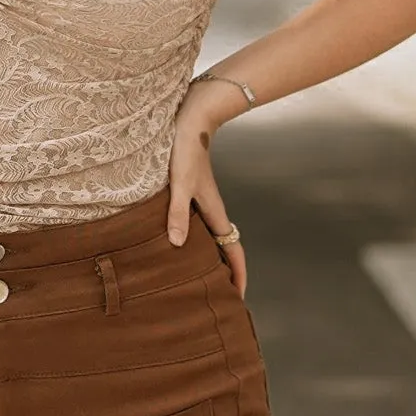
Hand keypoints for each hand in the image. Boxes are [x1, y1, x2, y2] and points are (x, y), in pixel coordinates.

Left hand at [165, 75, 248, 297]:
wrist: (191, 119)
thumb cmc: (185, 150)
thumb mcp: (179, 183)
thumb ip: (177, 213)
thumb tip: (179, 245)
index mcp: (214, 211)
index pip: (231, 250)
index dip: (236, 273)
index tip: (238, 296)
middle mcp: (211, 209)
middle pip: (224, 247)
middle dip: (227, 272)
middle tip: (221, 296)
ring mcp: (203, 201)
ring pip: (212, 237)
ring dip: (213, 257)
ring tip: (203, 277)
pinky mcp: (192, 192)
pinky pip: (200, 224)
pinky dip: (198, 240)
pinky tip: (181, 243)